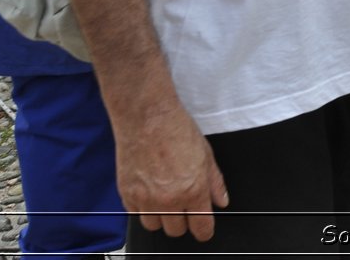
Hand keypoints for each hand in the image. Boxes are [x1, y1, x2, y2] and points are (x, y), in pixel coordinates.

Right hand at [116, 104, 227, 240]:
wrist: (147, 117)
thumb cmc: (176, 129)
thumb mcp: (206, 154)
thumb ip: (215, 182)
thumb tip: (221, 200)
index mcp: (193, 190)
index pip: (201, 227)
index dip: (204, 231)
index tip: (204, 229)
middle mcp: (169, 199)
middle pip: (176, 230)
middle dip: (183, 221)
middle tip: (184, 205)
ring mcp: (146, 199)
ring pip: (155, 226)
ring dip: (161, 217)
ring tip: (165, 198)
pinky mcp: (127, 195)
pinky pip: (136, 215)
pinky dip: (143, 208)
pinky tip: (149, 191)